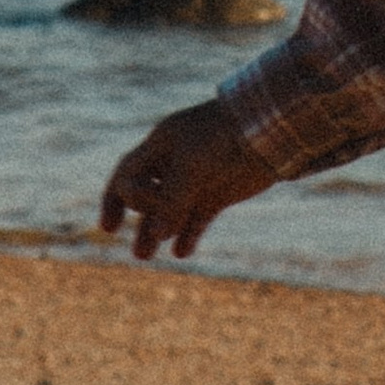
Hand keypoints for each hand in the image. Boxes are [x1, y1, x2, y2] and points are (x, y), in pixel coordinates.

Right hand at [99, 103, 274, 263]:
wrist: (270, 129)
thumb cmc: (224, 137)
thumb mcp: (191, 163)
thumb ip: (171, 197)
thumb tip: (156, 235)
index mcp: (161, 146)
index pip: (126, 174)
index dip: (115, 200)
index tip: (121, 221)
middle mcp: (175, 164)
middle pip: (145, 196)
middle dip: (139, 220)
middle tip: (140, 250)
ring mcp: (197, 181)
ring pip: (168, 212)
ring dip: (156, 233)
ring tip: (144, 255)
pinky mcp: (218, 195)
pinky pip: (196, 219)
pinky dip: (188, 235)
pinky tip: (182, 252)